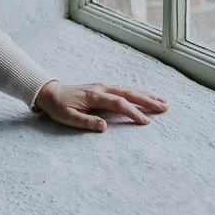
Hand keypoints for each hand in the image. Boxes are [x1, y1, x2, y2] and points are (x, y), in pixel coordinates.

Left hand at [33, 80, 167, 131]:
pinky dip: (137, 93)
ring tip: (162, 101)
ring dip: (145, 95)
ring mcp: (103, 87)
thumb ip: (86, 122)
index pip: (118, 103)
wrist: (50, 93)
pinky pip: (123, 89)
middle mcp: (101, 88)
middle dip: (147, 100)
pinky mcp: (103, 88)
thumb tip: (104, 127)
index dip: (133, 112)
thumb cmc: (59, 107)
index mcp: (94, 96)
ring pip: (128, 89)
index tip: (146, 121)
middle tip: (165, 107)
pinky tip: (146, 96)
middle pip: (128, 93)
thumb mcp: (68, 118)